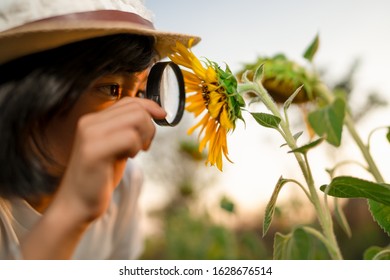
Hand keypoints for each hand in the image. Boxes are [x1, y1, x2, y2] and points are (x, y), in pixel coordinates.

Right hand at [54, 97, 165, 221]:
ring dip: (144, 137)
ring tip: (134, 152)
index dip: (150, 106)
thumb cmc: (99, 177)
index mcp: (94, 120)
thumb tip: (153, 113)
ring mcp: (90, 135)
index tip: (163, 116)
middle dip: (149, 127)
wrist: (76, 204)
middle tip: (143, 146)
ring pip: (136, 119)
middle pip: (136, 109)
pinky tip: (127, 158)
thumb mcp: (116, 147)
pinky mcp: (93, 151)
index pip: (128, 101)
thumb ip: (127, 129)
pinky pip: (129, 137)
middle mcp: (89, 122)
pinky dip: (135, 148)